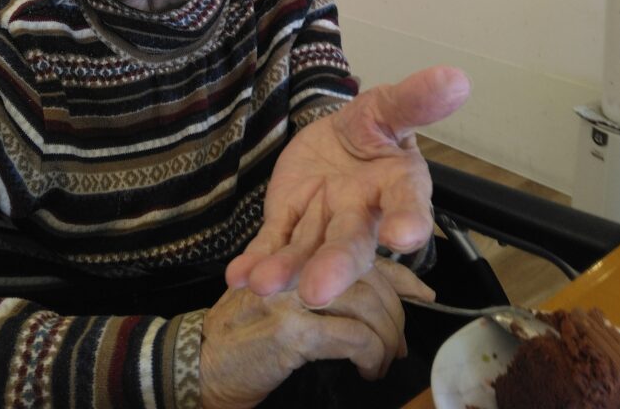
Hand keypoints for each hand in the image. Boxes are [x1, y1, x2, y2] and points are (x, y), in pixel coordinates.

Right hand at [200, 257, 433, 408]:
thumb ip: (312, 289)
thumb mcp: (277, 301)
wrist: (196, 364)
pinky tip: (368, 370)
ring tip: (386, 359)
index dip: (396, 272)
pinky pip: (352, 336)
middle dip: (395, 310)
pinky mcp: (292, 330)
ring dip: (386, 337)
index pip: (357, 250)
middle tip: (400, 343)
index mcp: (294, 252)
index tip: (423, 293)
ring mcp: (292, 294)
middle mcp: (293, 264)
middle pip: (368, 275)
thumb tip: (370, 306)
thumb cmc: (240, 337)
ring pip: (367, 303)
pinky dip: (370, 355)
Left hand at [226, 64, 469, 307]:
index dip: (407, 220)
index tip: (403, 236)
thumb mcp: (388, 106)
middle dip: (334, 265)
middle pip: (351, 243)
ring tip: (262, 283)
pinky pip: (272, 245)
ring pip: (307, 251)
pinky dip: (256, 261)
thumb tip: (456, 78)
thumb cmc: (372, 127)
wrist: (336, 137)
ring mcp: (323, 223)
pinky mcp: (288, 223)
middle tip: (316, 290)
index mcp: (397, 185)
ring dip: (286, 269)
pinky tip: (239, 276)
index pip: (407, 204)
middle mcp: (362, 214)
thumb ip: (414, 99)